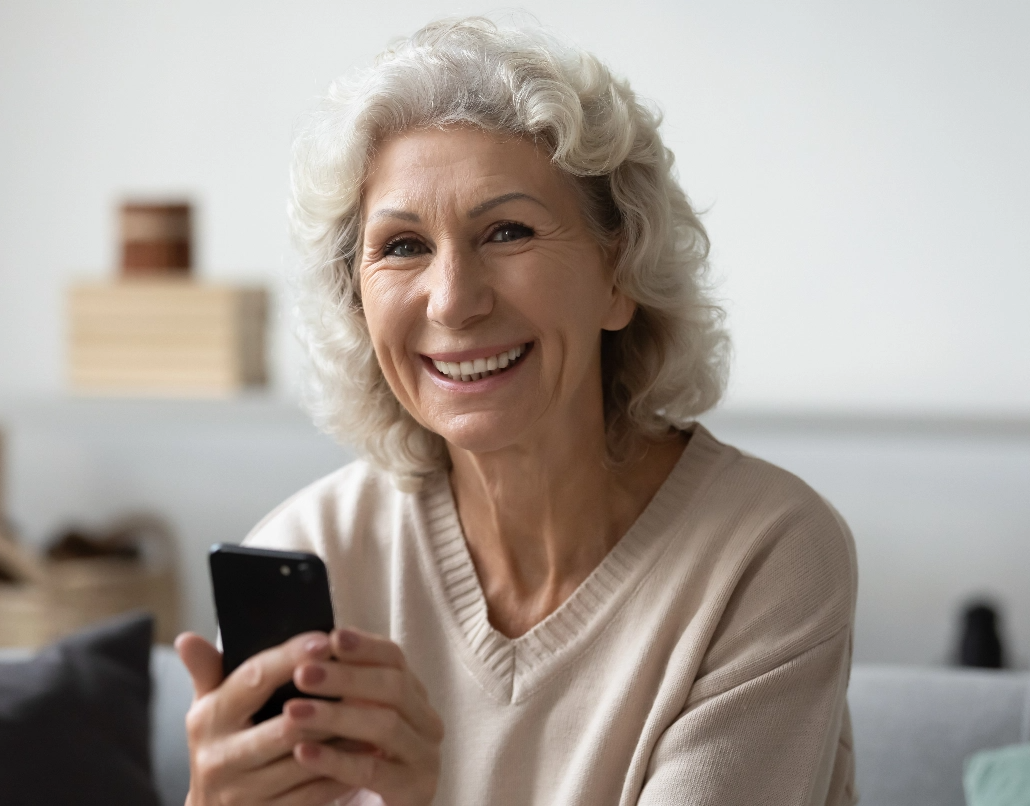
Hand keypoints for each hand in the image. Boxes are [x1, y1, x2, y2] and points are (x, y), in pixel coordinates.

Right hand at [176, 631, 353, 805]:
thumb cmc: (223, 743)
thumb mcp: (211, 707)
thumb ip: (208, 671)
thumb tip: (186, 638)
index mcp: (208, 718)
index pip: (253, 679)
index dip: (291, 657)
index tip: (327, 639)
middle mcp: (219, 757)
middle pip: (285, 723)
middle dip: (328, 702)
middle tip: (364, 680)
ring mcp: (241, 792)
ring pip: (305, 759)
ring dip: (343, 737)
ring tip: (374, 713)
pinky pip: (312, 792)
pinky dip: (341, 770)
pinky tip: (365, 752)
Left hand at [284, 628, 444, 805]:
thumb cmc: (364, 760)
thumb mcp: (359, 717)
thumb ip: (349, 685)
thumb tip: (317, 645)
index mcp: (414, 696)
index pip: (396, 658)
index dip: (364, 646)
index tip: (331, 638)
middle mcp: (427, 722)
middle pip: (393, 687)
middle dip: (345, 678)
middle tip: (303, 673)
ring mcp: (426, 757)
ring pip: (385, 726)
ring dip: (335, 716)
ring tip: (293, 712)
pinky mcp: (415, 791)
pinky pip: (373, 771)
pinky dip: (336, 760)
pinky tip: (304, 752)